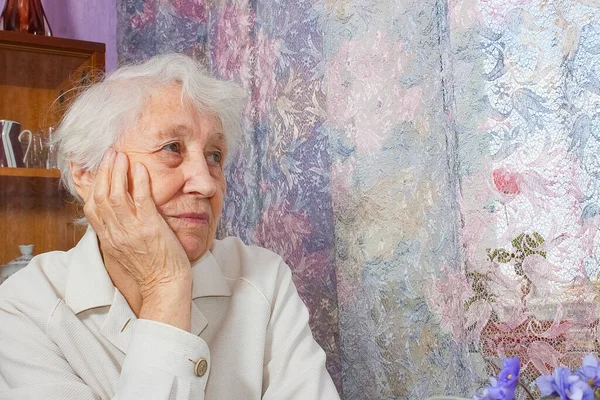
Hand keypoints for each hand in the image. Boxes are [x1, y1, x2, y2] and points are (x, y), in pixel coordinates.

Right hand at [83, 149, 191, 299]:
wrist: (164, 286)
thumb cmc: (150, 270)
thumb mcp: (124, 251)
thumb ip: (117, 233)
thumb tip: (115, 217)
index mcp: (108, 239)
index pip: (90, 207)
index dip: (92, 185)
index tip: (96, 169)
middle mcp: (115, 234)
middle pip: (101, 197)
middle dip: (104, 172)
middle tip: (109, 154)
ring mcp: (131, 231)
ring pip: (116, 195)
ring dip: (118, 172)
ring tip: (121, 155)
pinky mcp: (149, 228)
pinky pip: (141, 200)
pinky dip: (139, 182)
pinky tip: (140, 168)